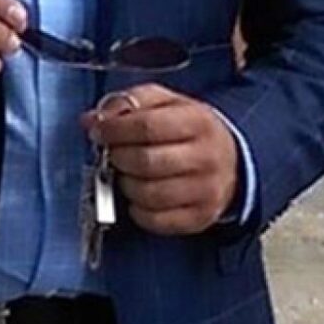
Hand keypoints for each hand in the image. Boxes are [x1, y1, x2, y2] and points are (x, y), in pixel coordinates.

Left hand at [80, 85, 239, 235]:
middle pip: (146, 162)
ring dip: (126, 184)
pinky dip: (137, 210)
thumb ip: (129, 104)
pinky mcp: (200, 217)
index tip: (99, 132)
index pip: (147, 126)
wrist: (231, 162)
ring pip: (148, 194)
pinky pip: (155, 220)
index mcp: (198, 121)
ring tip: (127, 173)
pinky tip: (139, 196)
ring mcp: (206, 190)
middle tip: (112, 153)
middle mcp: (206, 157)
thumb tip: (92, 119)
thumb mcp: (167, 103)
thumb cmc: (191, 131)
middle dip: (118, 157)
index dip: (114, 130)